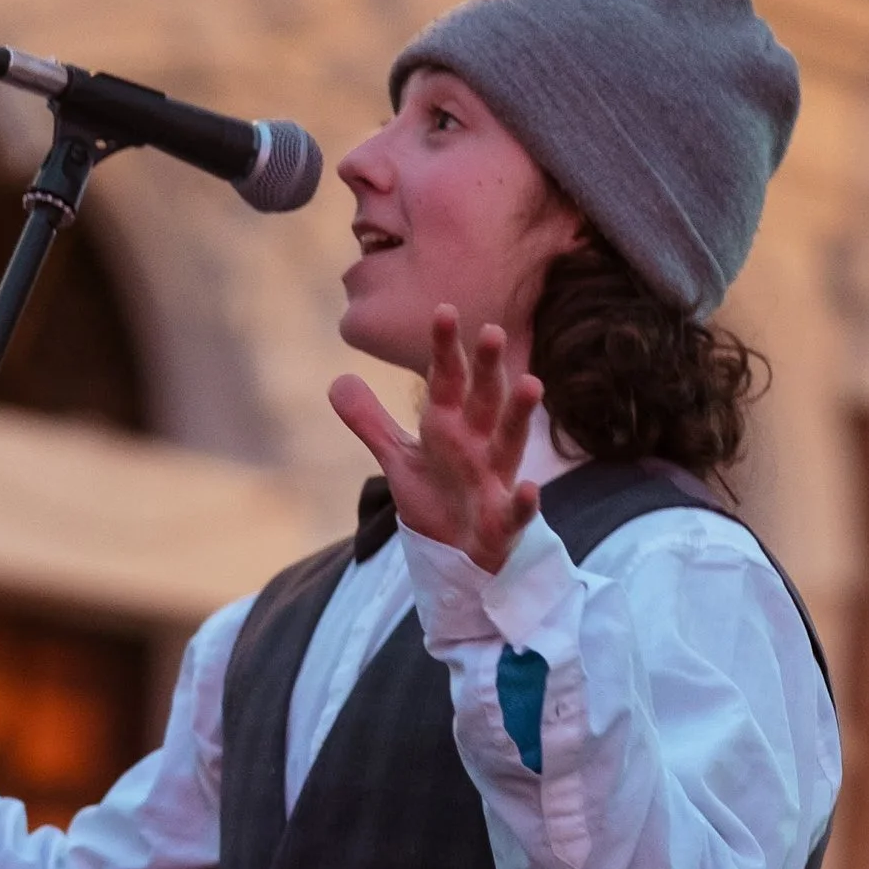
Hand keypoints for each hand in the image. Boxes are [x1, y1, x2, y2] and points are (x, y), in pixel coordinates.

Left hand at [328, 309, 543, 574]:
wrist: (455, 556)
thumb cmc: (435, 500)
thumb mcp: (399, 460)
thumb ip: (372, 422)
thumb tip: (336, 381)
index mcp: (449, 427)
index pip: (446, 381)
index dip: (444, 349)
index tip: (443, 312)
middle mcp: (478, 445)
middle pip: (484, 400)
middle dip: (487, 368)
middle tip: (491, 330)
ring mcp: (494, 481)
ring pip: (510, 442)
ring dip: (520, 414)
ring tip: (531, 383)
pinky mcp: (503, 522)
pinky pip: (516, 511)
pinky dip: (524, 502)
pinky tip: (528, 489)